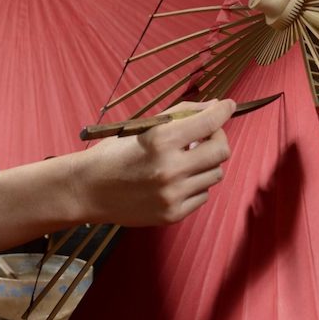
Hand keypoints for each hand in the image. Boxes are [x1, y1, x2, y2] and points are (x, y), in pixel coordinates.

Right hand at [71, 98, 236, 225]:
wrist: (89, 189)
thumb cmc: (115, 153)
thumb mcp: (142, 127)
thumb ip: (180, 115)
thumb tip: (214, 107)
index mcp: (160, 140)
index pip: (208, 123)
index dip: (223, 110)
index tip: (229, 105)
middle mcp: (170, 168)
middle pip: (221, 151)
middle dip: (219, 138)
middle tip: (208, 135)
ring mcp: (173, 194)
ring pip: (215, 175)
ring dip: (205, 164)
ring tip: (184, 161)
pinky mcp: (173, 214)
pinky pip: (202, 195)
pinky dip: (195, 185)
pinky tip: (175, 181)